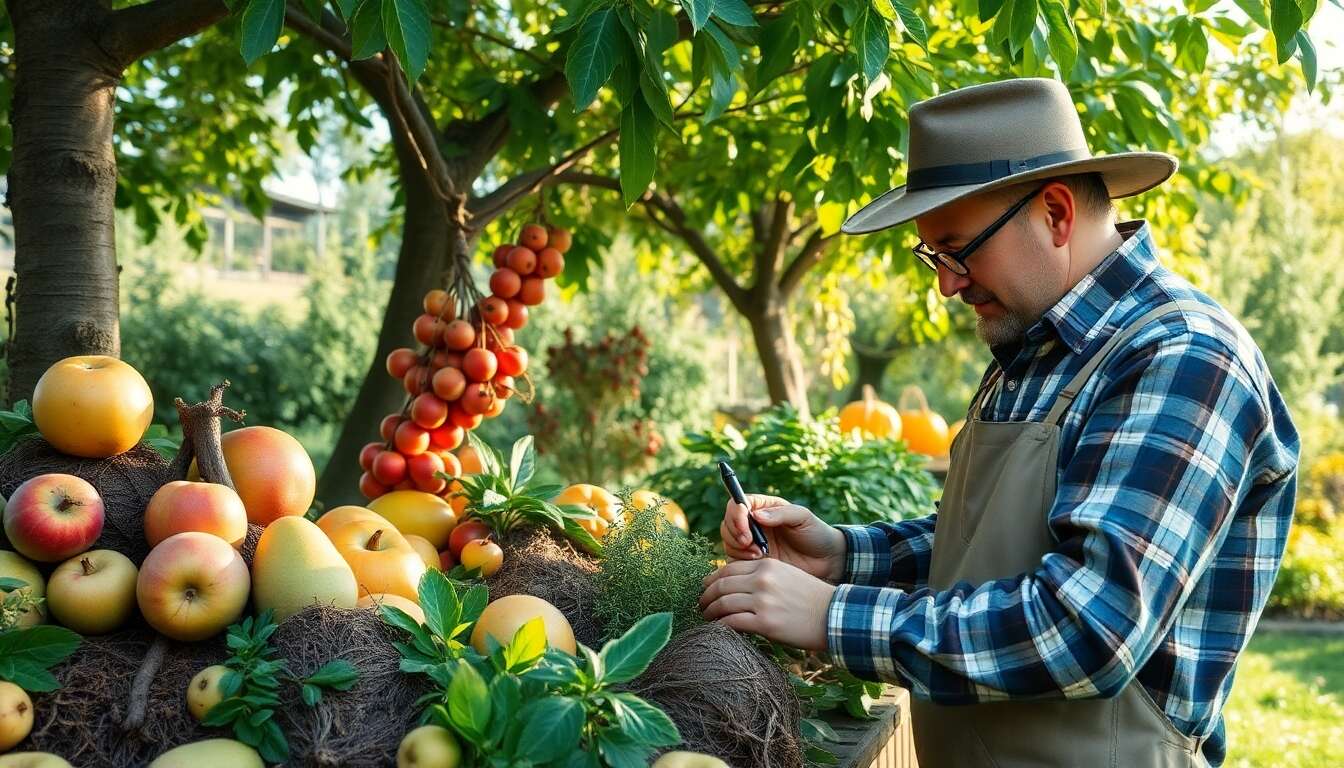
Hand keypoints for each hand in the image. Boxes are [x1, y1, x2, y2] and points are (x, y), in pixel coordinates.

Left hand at [699, 558, 835, 651]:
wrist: (833, 615)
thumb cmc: (810, 598)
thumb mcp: (786, 575)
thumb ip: (762, 576)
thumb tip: (735, 586)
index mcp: (766, 565)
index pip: (728, 569)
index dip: (712, 580)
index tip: (706, 588)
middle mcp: (761, 579)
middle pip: (721, 585)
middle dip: (706, 596)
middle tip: (700, 605)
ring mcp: (762, 601)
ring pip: (722, 604)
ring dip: (709, 612)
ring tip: (706, 618)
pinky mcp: (765, 623)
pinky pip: (731, 623)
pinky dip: (720, 626)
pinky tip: (717, 630)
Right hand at [721, 494, 845, 581]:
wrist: (826, 561)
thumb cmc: (816, 533)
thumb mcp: (802, 517)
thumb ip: (780, 514)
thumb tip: (755, 515)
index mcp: (763, 507)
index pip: (737, 504)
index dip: (736, 515)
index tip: (745, 528)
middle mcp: (753, 524)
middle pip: (727, 523)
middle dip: (735, 534)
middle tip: (751, 544)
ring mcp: (751, 543)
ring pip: (728, 542)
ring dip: (738, 548)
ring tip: (760, 555)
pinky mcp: (751, 562)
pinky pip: (734, 560)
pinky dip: (741, 562)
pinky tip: (759, 563)